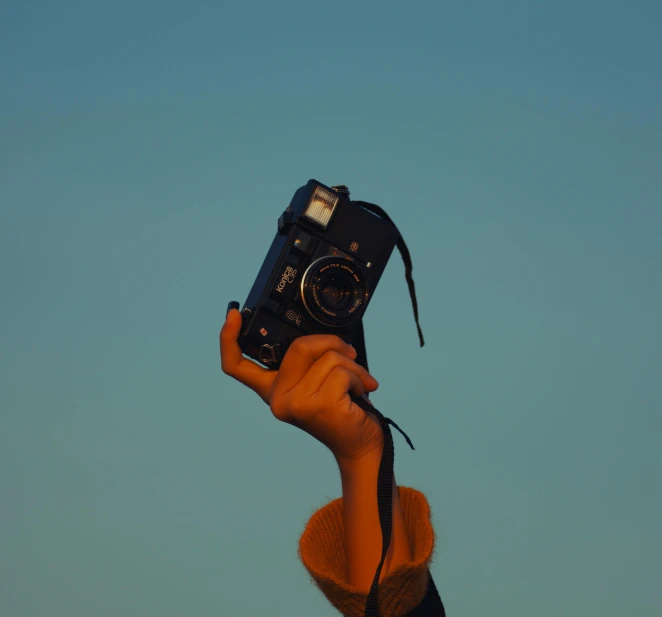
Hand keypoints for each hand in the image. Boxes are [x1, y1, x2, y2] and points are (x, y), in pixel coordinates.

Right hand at [220, 307, 383, 462]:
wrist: (360, 446)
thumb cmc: (343, 409)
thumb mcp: (317, 381)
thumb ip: (308, 361)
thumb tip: (322, 336)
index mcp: (272, 389)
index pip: (236, 366)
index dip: (228, 338)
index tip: (233, 314)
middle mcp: (276, 399)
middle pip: (299, 346)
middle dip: (331, 343)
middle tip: (350, 355)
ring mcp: (295, 403)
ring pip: (328, 357)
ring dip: (352, 365)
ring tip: (357, 384)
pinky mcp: (318, 406)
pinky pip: (342, 371)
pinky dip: (359, 377)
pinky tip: (360, 393)